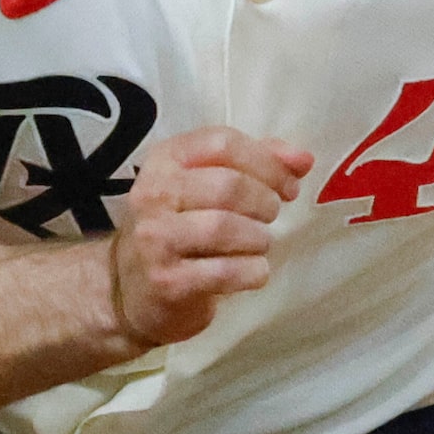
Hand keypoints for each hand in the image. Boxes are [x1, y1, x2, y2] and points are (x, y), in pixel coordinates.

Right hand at [107, 126, 313, 347]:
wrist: (129, 291)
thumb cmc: (179, 227)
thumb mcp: (204, 185)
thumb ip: (255, 164)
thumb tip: (304, 159)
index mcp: (164, 159)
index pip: (222, 142)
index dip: (266, 161)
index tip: (289, 184)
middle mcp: (152, 193)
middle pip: (228, 185)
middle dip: (265, 202)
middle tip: (271, 216)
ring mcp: (155, 239)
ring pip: (226, 228)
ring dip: (259, 238)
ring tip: (260, 243)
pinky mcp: (166, 282)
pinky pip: (225, 272)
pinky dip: (253, 271)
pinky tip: (255, 271)